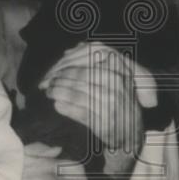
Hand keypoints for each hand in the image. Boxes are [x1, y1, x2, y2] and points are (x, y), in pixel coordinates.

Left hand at [40, 43, 155, 176]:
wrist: (131, 132)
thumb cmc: (119, 102)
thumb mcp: (116, 78)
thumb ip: (97, 62)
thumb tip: (74, 47)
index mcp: (118, 70)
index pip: (85, 63)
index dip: (65, 66)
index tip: (53, 70)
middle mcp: (116, 84)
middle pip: (78, 77)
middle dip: (58, 79)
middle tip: (46, 83)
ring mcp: (110, 103)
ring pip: (75, 93)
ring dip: (57, 92)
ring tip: (49, 92)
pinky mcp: (103, 121)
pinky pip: (77, 111)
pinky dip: (64, 107)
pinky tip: (57, 105)